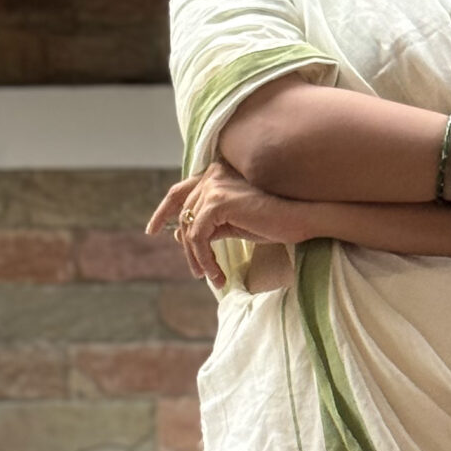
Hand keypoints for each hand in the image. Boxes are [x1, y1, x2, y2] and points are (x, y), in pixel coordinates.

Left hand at [147, 160, 326, 291]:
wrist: (299, 219)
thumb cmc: (272, 222)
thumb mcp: (232, 223)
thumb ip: (208, 224)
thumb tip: (180, 235)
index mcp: (215, 174)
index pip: (179, 192)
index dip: (162, 211)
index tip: (151, 230)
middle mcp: (212, 174)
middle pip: (182, 214)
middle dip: (187, 248)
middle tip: (197, 273)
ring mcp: (214, 186)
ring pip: (189, 229)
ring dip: (199, 258)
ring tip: (213, 276)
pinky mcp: (218, 202)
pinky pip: (198, 236)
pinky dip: (205, 258)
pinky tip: (217, 273)